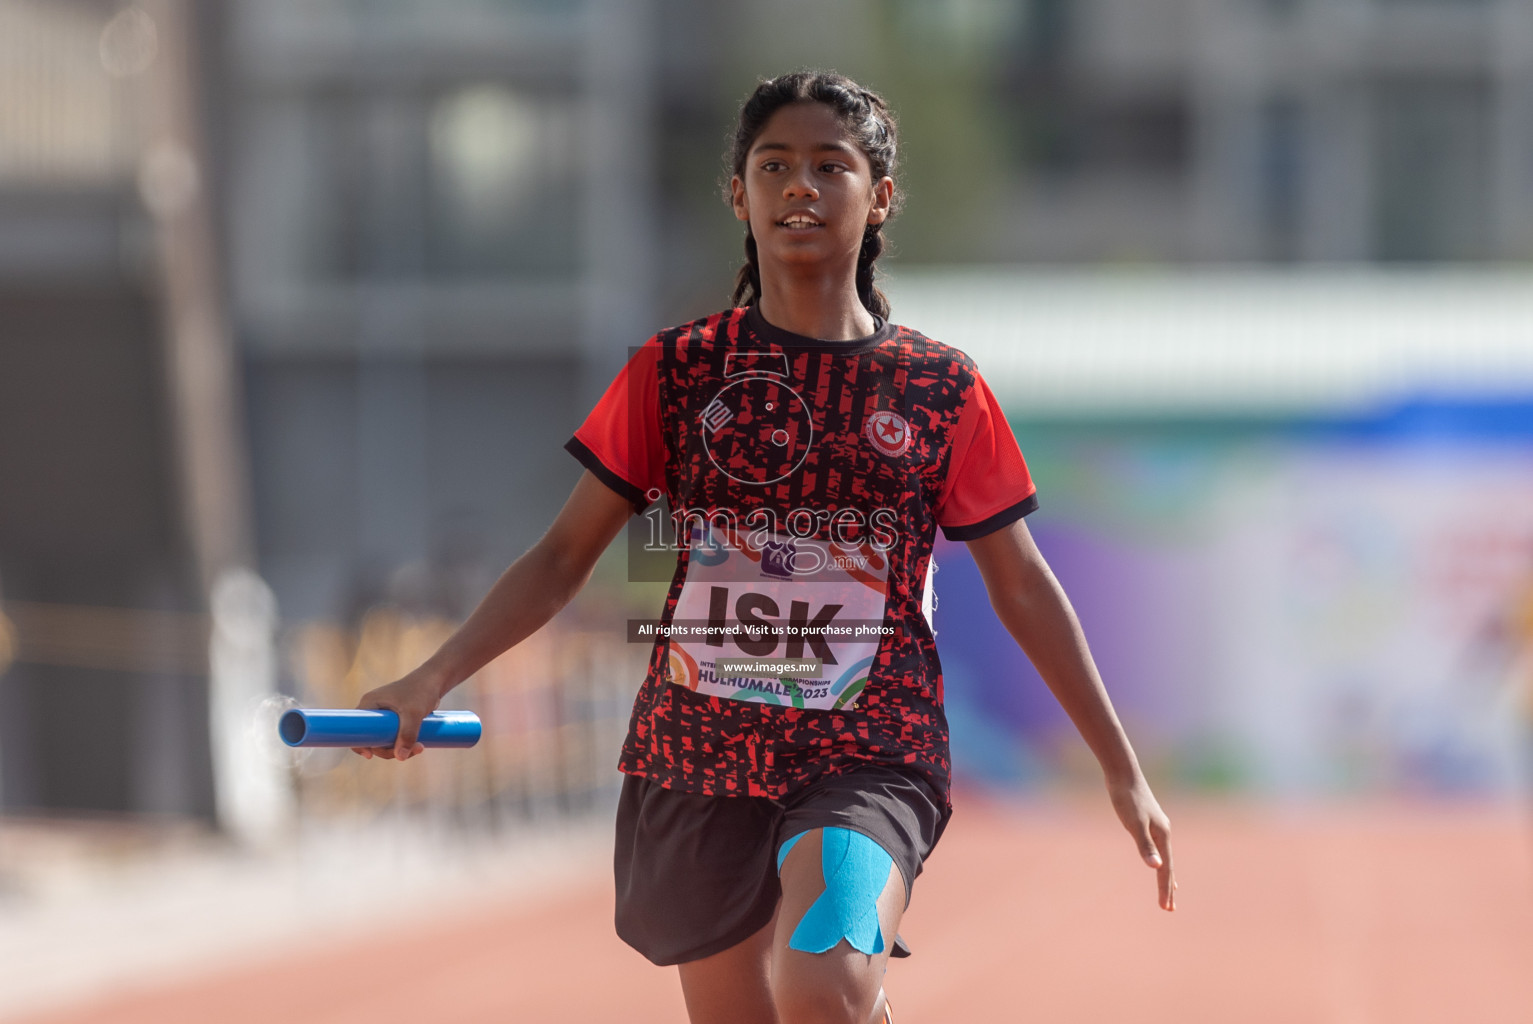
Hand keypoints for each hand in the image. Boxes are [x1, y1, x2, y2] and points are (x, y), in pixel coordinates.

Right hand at [351, 666, 443, 761]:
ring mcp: (384, 716)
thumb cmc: (421, 691)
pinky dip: (404, 744)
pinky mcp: (395, 720)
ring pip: (385, 740)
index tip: (370, 756)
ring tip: (420, 747)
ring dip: (400, 748)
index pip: (356, 728)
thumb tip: (400, 757)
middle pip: (372, 739)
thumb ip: (407, 734)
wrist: (435, 681)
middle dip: (389, 749)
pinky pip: (394, 737)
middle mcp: (374, 710)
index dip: (360, 744)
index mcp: (370, 703)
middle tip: (410, 751)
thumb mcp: (414, 713)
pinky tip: (418, 746)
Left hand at [1107, 774, 1175, 910]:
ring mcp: (1158, 828)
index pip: (1165, 869)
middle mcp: (1164, 833)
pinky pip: (1158, 848)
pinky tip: (1157, 861)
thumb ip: (1144, 845)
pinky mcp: (1149, 823)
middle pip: (1168, 866)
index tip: (1166, 908)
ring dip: (1166, 875)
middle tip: (1169, 908)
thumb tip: (1156, 866)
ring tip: (1171, 891)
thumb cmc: (1126, 798)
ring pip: (1165, 857)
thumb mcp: (1133, 823)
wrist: (1123, 774)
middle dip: (1168, 888)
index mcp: (1162, 836)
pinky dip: (1160, 860)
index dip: (1164, 889)